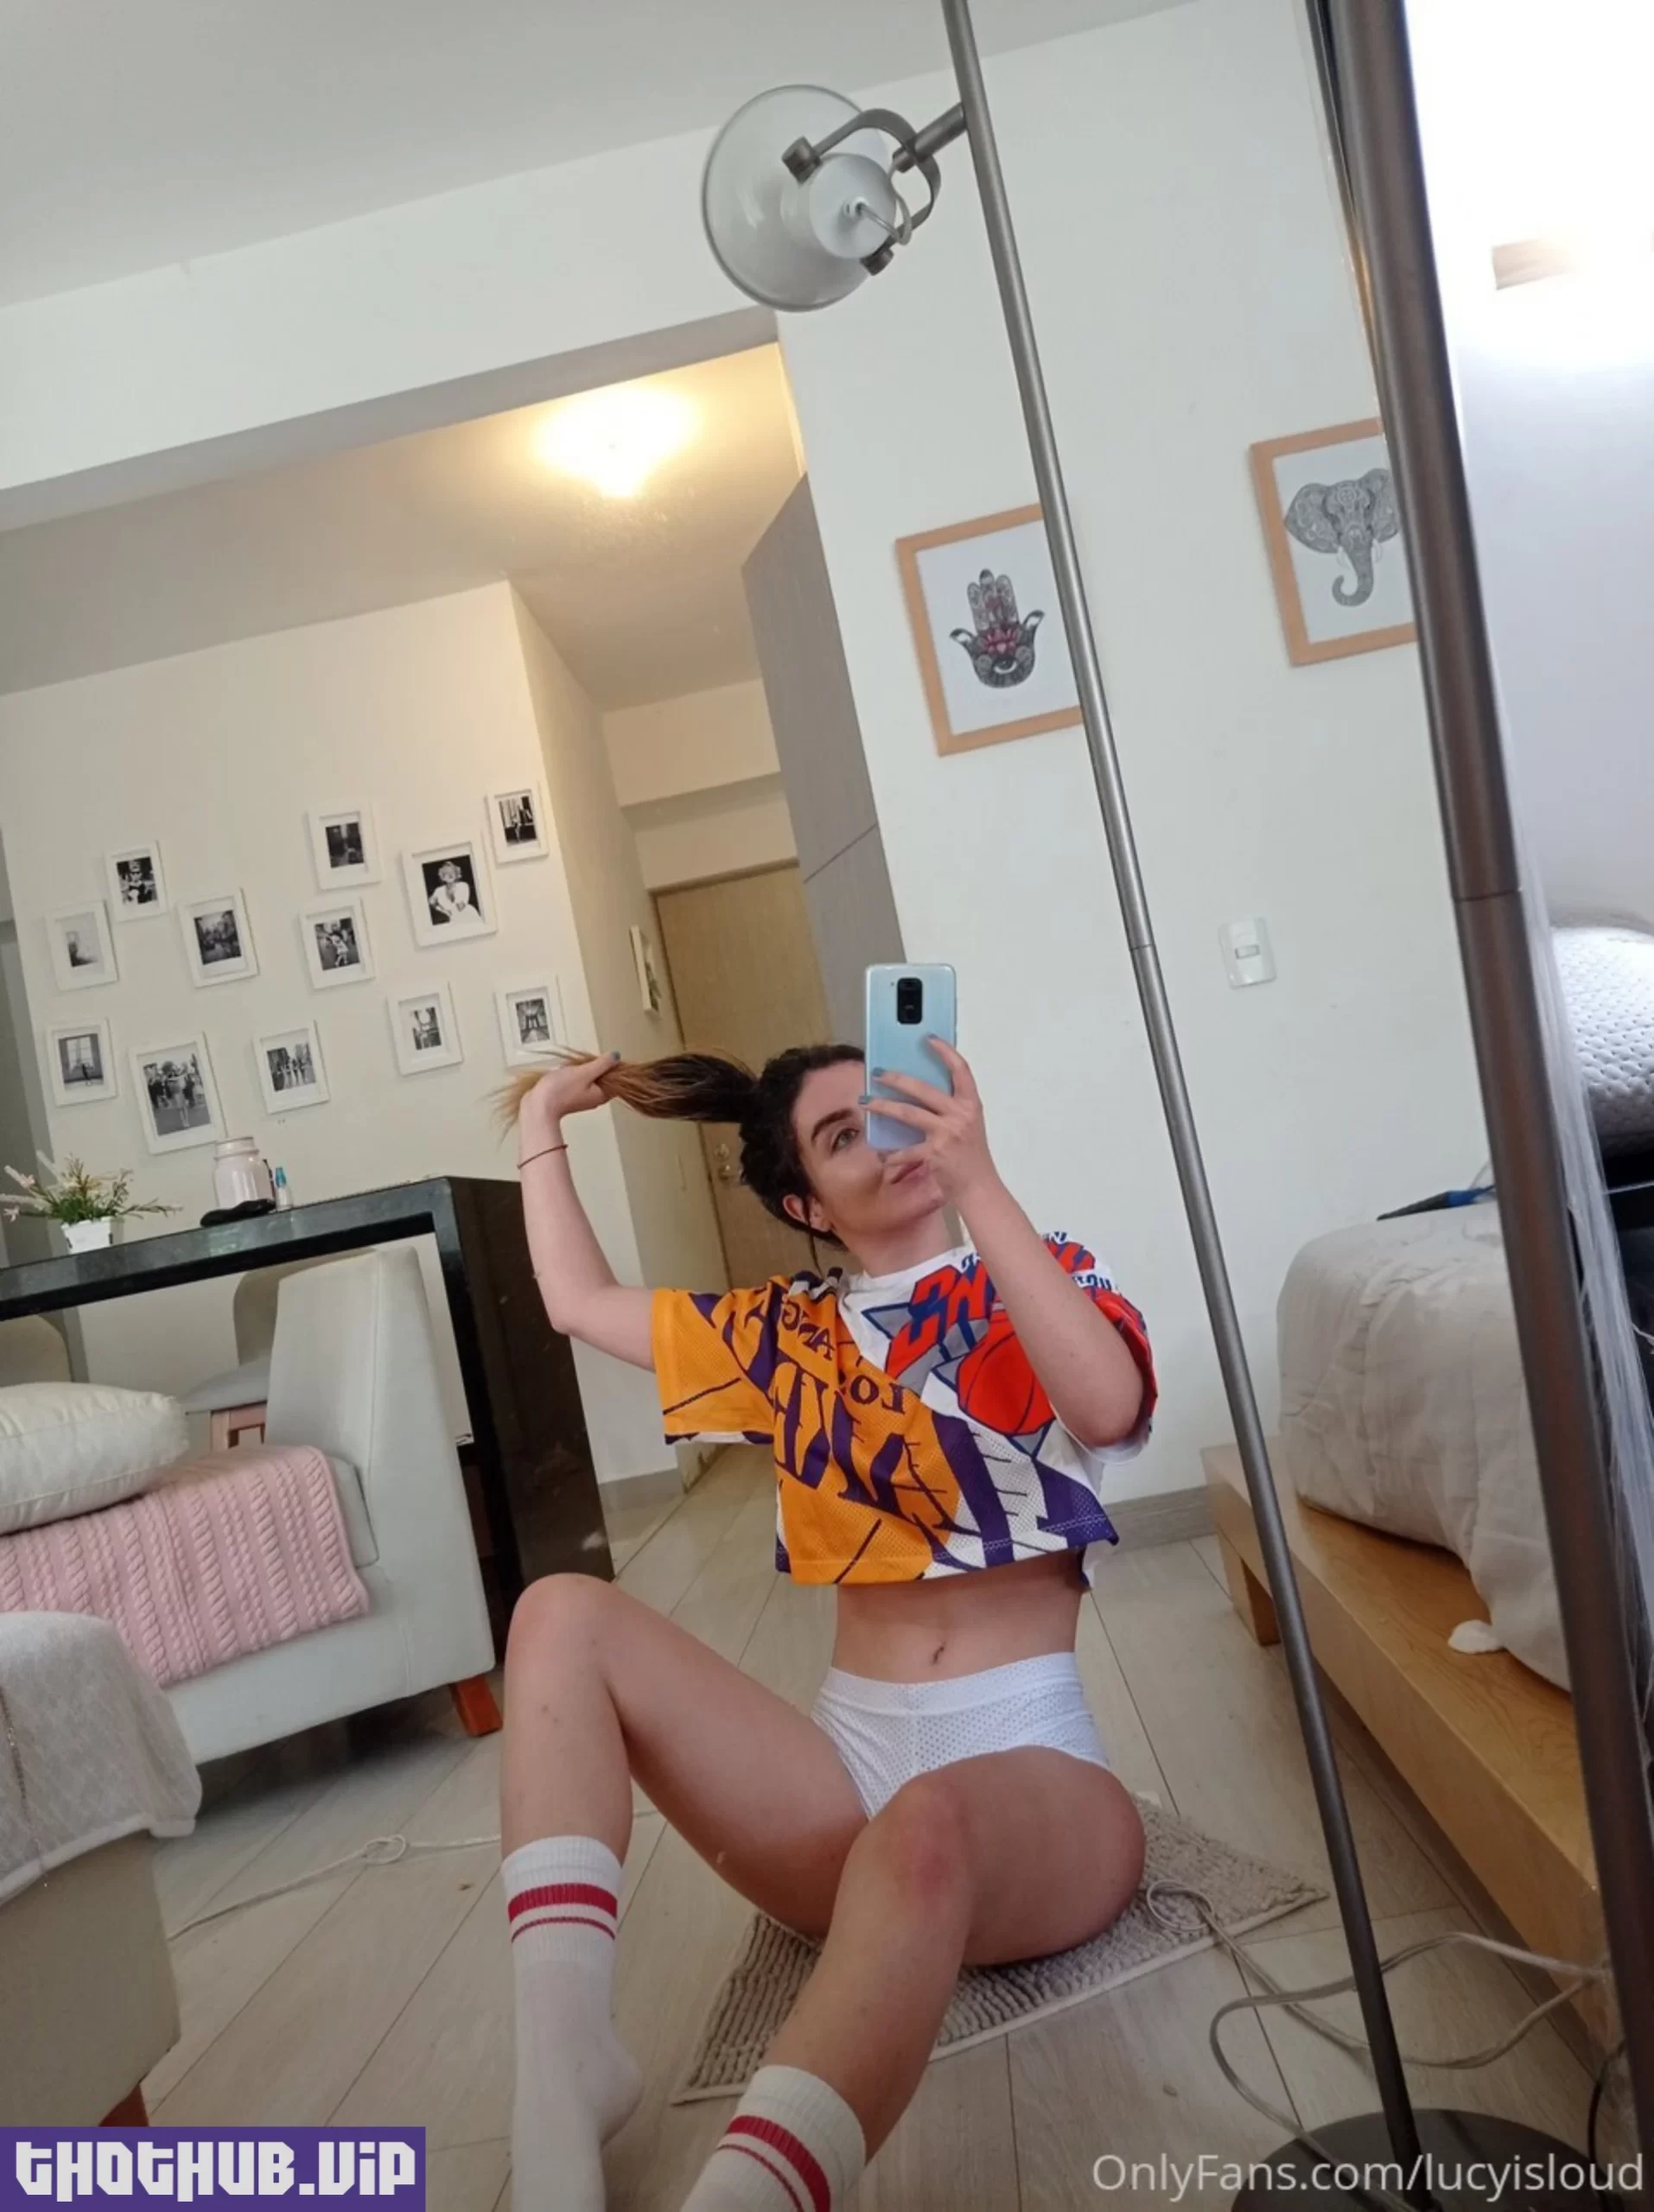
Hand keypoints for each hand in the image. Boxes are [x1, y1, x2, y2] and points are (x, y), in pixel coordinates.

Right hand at [520, 1052, 619, 1142]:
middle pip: (601, 1077)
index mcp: (602, 1094)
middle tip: (582, 1063)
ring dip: (580, 1069)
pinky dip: (571, 1074)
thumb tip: (616, 1056)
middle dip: (593, 1066)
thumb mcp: (585, 1072)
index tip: (602, 1058)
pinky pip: (576, 1081)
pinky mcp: (569, 1096)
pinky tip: (562, 1072)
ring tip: (570, 1068)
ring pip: (587, 1077)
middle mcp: (594, 1098)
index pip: (616, 1079)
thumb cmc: (562, 1090)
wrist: (539, 1105)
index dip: (611, 1066)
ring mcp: (581, 1098)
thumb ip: (602, 1064)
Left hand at [866, 1040, 1000, 1204]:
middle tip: (877, 1073)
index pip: (961, 1070)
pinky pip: (906, 1150)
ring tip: (866, 1103)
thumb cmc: (971, 1154)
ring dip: (883, 1106)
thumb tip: (919, 1090)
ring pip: (908, 1113)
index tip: (928, 1038)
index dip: (945, 1052)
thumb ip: (950, 1107)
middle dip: (896, 1079)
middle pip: (923, 1089)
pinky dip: (893, 1153)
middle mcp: (960, 1115)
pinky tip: (882, 1153)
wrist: (979, 1186)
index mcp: (971, 1104)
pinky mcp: (935, 1153)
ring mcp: (947, 1134)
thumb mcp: (967, 1124)